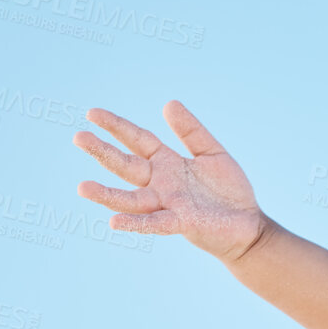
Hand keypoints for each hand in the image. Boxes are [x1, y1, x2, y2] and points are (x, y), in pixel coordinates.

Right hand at [74, 101, 267, 263]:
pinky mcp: (182, 223)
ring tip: (83, 187)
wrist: (248, 225)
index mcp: (168, 163)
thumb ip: (192, 132)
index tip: (92, 113)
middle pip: (127, 166)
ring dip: (107, 195)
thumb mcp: (213, 153)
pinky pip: (155, 223)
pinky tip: (113, 222)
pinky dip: (135, 223)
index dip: (117, 127)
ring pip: (132, 199)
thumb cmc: (229, 191)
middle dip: (103, 152)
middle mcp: (161, 184)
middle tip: (78, 137)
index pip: (137, 141)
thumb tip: (168, 103)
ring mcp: (169, 204)